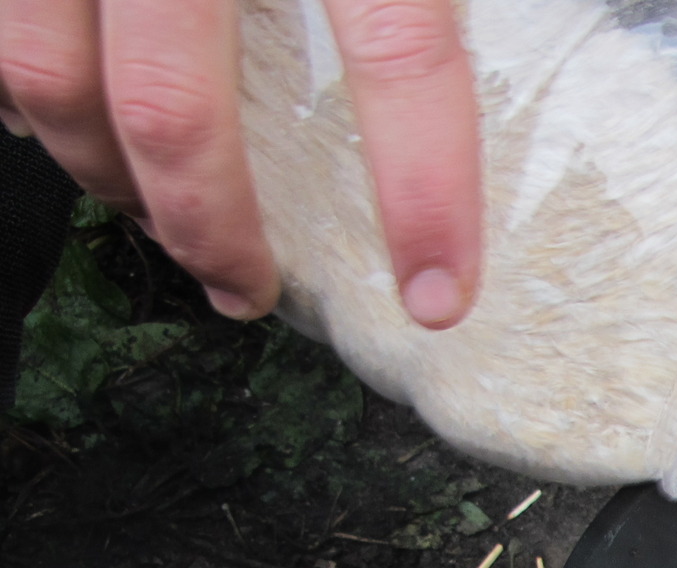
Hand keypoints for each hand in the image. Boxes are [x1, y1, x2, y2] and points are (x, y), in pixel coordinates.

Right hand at [0, 0, 482, 326]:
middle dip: (209, 231)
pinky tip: (73, 129)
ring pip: (56, 80)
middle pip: (175, 109)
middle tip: (250, 290)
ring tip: (158, 223)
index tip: (440, 297)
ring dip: (108, 180)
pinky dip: (28, 102)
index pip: (402, 53)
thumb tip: (520, 56)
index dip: (426, 190)